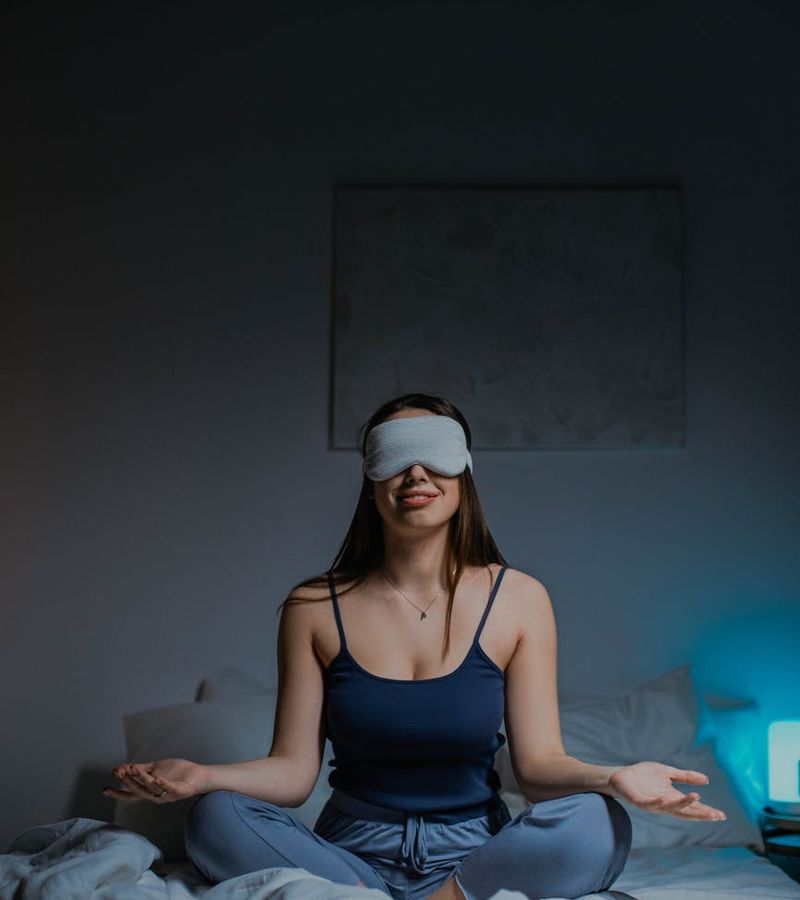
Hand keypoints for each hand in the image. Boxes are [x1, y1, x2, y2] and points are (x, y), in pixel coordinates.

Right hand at [102, 758, 211, 803]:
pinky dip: (163, 784)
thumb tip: (121, 768)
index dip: (118, 793)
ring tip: (134, 768)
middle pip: (138, 791)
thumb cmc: (178, 772)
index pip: (130, 794)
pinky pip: (169, 788)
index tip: (105, 790)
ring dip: (142, 779)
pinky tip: (156, 778)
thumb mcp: (156, 768)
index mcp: (149, 791)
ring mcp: (167, 795)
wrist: (198, 775)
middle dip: (128, 782)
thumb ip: (140, 769)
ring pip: (151, 789)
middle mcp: (156, 796)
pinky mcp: (180, 791)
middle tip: (119, 773)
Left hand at [608, 761, 727, 820]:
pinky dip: (657, 802)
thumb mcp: (667, 773)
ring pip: (670, 808)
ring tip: (697, 797)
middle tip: (717, 815)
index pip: (692, 807)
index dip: (706, 811)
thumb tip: (706, 780)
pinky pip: (649, 804)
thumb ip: (685, 776)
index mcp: (672, 797)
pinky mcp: (640, 801)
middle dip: (701, 814)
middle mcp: (665, 803)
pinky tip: (664, 798)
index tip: (722, 815)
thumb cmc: (643, 776)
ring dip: (683, 804)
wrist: (620, 776)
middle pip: (686, 811)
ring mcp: (653, 804)